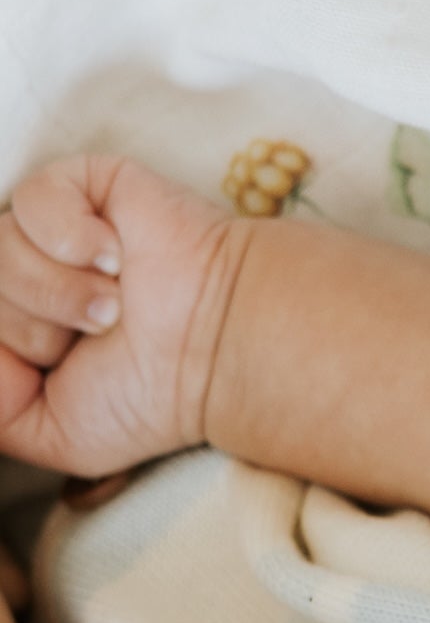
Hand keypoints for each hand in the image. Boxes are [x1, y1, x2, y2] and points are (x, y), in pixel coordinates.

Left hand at [0, 157, 248, 480]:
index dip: (10, 344)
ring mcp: (52, 229)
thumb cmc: (150, 399)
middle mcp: (32, 273)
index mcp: (22, 324)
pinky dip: (73, 239)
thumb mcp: (54, 437)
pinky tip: (117, 260)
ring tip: (118, 306)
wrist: (215, 357)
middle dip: (37, 326)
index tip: (55, 366)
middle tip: (104, 337)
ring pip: (1, 249)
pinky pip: (31, 204)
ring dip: (62, 291)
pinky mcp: (79, 184)